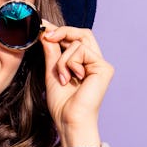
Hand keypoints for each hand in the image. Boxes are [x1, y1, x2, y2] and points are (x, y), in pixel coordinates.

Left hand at [40, 22, 113, 146]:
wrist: (69, 119)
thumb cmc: (62, 103)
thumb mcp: (52, 72)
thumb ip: (52, 53)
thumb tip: (45, 33)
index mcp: (84, 63)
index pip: (76, 38)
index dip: (60, 30)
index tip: (43, 26)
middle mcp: (95, 62)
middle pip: (83, 33)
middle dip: (62, 31)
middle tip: (46, 35)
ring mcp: (101, 64)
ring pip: (78, 42)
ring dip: (63, 59)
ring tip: (62, 77)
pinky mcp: (104, 68)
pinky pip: (82, 50)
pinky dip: (70, 63)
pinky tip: (72, 78)